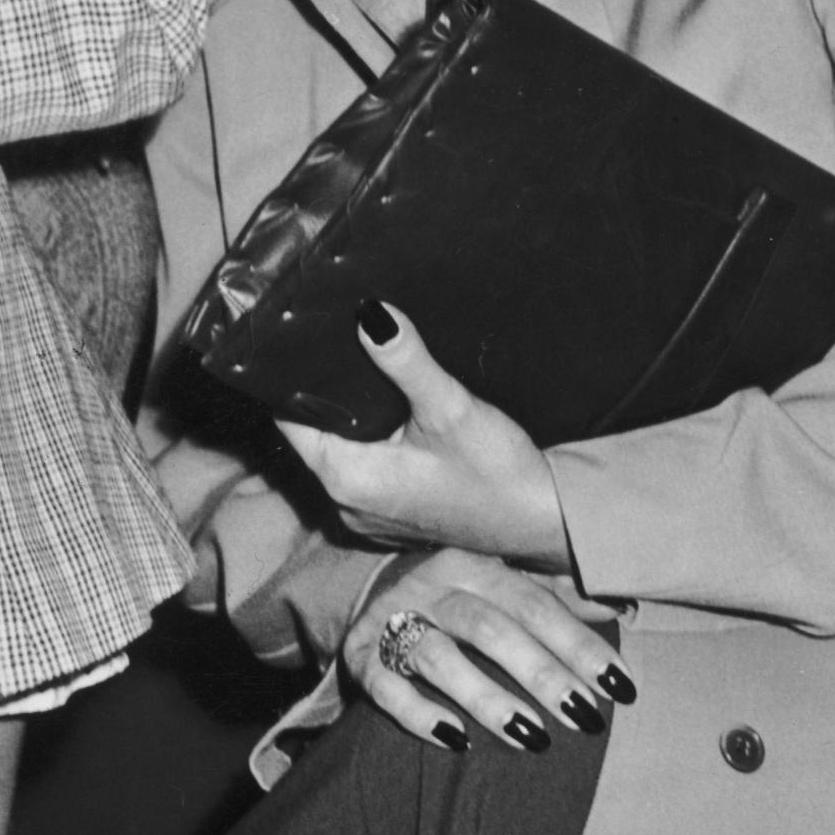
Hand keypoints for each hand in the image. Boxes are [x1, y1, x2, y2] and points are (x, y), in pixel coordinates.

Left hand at [278, 304, 575, 569]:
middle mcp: (345, 504)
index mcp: (346, 479)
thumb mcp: (450, 408)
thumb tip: (369, 313)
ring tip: (362, 369)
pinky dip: (371, 442)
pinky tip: (391, 413)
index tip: (299, 341)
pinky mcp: (390, 513)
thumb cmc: (497, 474)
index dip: (290, 380)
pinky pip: (363, 469)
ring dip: (350, 418)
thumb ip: (406, 361)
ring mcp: (366, 514)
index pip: (290, 420)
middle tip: (338, 342)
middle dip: (325, 394)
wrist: (544, 522)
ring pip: (339, 451)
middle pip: (313, 434)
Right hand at [344, 545, 631, 751]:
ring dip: (486, 697)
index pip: (535, 605)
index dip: (579, 646)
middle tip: (583, 717)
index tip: (618, 687)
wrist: (370, 593)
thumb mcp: (502, 586)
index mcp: (475, 565)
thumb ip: (556, 597)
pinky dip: (418, 713)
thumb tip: (622, 604)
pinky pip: (385, 686)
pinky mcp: (359, 656)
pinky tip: (456, 741)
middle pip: (491, 628)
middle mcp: (432, 586)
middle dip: (541, 674)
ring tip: (531, 735)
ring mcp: (391, 619)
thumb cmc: (457, 597)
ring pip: (438, 656)